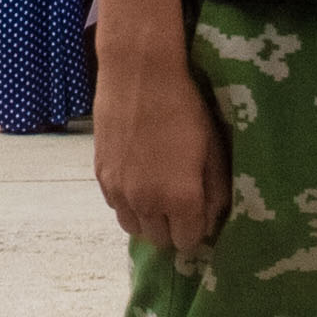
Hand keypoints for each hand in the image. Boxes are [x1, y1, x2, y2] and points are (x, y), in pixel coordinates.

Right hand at [90, 13, 231, 255]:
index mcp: (181, 199)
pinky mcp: (101, 177)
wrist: (138, 75)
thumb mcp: (212, 149)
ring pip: (134, 228)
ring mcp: (120, 191)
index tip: (200, 212)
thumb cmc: (184, 108)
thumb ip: (215, 191)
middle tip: (181, 204)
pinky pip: (116, 207)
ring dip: (148, 220)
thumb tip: (211, 221)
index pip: (188, 241)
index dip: (197, 230)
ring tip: (158, 196)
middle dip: (173, 228)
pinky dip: (129, 203)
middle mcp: (147, 203)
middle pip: (160, 240)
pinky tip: (139, 179)